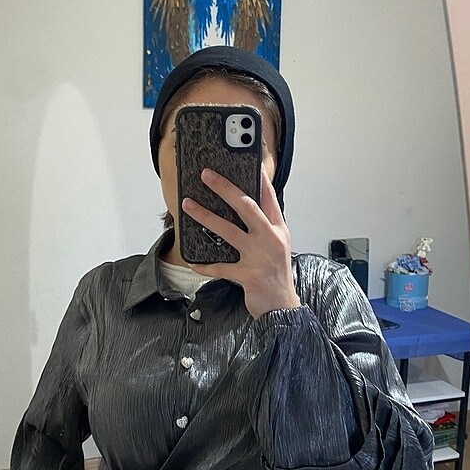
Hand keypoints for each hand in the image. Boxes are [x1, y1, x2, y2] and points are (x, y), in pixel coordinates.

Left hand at [181, 166, 301, 319]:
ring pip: (228, 230)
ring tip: (188, 206)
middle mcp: (270, 238)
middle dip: (225, 188)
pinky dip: (205, 265)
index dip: (259, 179)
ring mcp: (259, 256)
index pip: (269, 198)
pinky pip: (220, 267)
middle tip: (207, 175)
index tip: (248, 163)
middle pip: (246, 206)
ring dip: (205, 216)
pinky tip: (193, 262)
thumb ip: (264, 227)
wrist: (282, 306)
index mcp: (278, 229)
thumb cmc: (276, 274)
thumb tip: (243, 208)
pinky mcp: (248, 274)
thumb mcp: (277, 245)